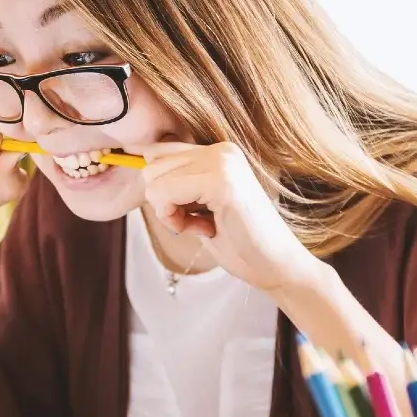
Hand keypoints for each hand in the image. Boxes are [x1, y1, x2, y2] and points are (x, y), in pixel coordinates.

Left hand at [131, 139, 321, 292]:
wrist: (277, 266)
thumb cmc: (239, 242)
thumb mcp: (201, 205)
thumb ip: (179, 183)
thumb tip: (140, 162)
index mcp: (219, 151)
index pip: (159, 154)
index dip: (164, 190)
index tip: (192, 213)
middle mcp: (222, 150)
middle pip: (152, 165)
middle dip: (164, 201)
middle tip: (197, 221)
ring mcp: (223, 163)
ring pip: (154, 179)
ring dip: (169, 212)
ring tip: (204, 225)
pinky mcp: (222, 182)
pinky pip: (165, 194)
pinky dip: (174, 219)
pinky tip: (205, 229)